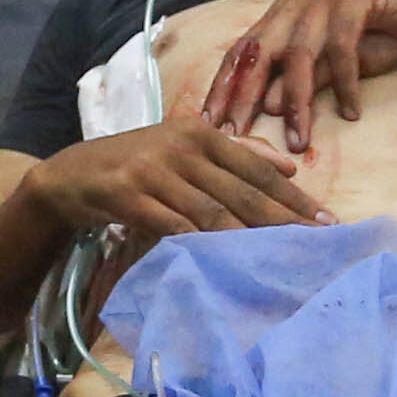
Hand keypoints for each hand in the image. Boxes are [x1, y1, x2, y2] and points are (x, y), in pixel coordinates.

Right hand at [18, 116, 321, 240]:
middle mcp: (182, 145)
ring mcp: (153, 169)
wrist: (69, 176)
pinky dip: (197, 244)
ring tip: (278, 261)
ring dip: (247, 239)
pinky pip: (171, 224)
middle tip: (316, 246)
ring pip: (211, 209)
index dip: (294, 196)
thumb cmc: (135, 165)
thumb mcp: (184, 150)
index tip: (327, 222)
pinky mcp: (126, 193)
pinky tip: (221, 263)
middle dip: (282, 221)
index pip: (258, 167)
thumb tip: (289, 165)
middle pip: (242, 190)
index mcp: (202, 133)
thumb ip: (236, 153)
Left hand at [197, 0, 396, 150]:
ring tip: (299, 141)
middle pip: (258, 52)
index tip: (208, 126)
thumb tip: (264, 109)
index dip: (222, 88)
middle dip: (243, 96)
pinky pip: (344, 47)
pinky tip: (351, 114)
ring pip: (299, 54)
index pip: (240, 52)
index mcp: (281, 14)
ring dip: (297, 101)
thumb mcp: (331, 65)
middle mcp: (296, 2)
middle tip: (235, 136)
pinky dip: (345, 83)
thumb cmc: (376, 34)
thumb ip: (301, 81)